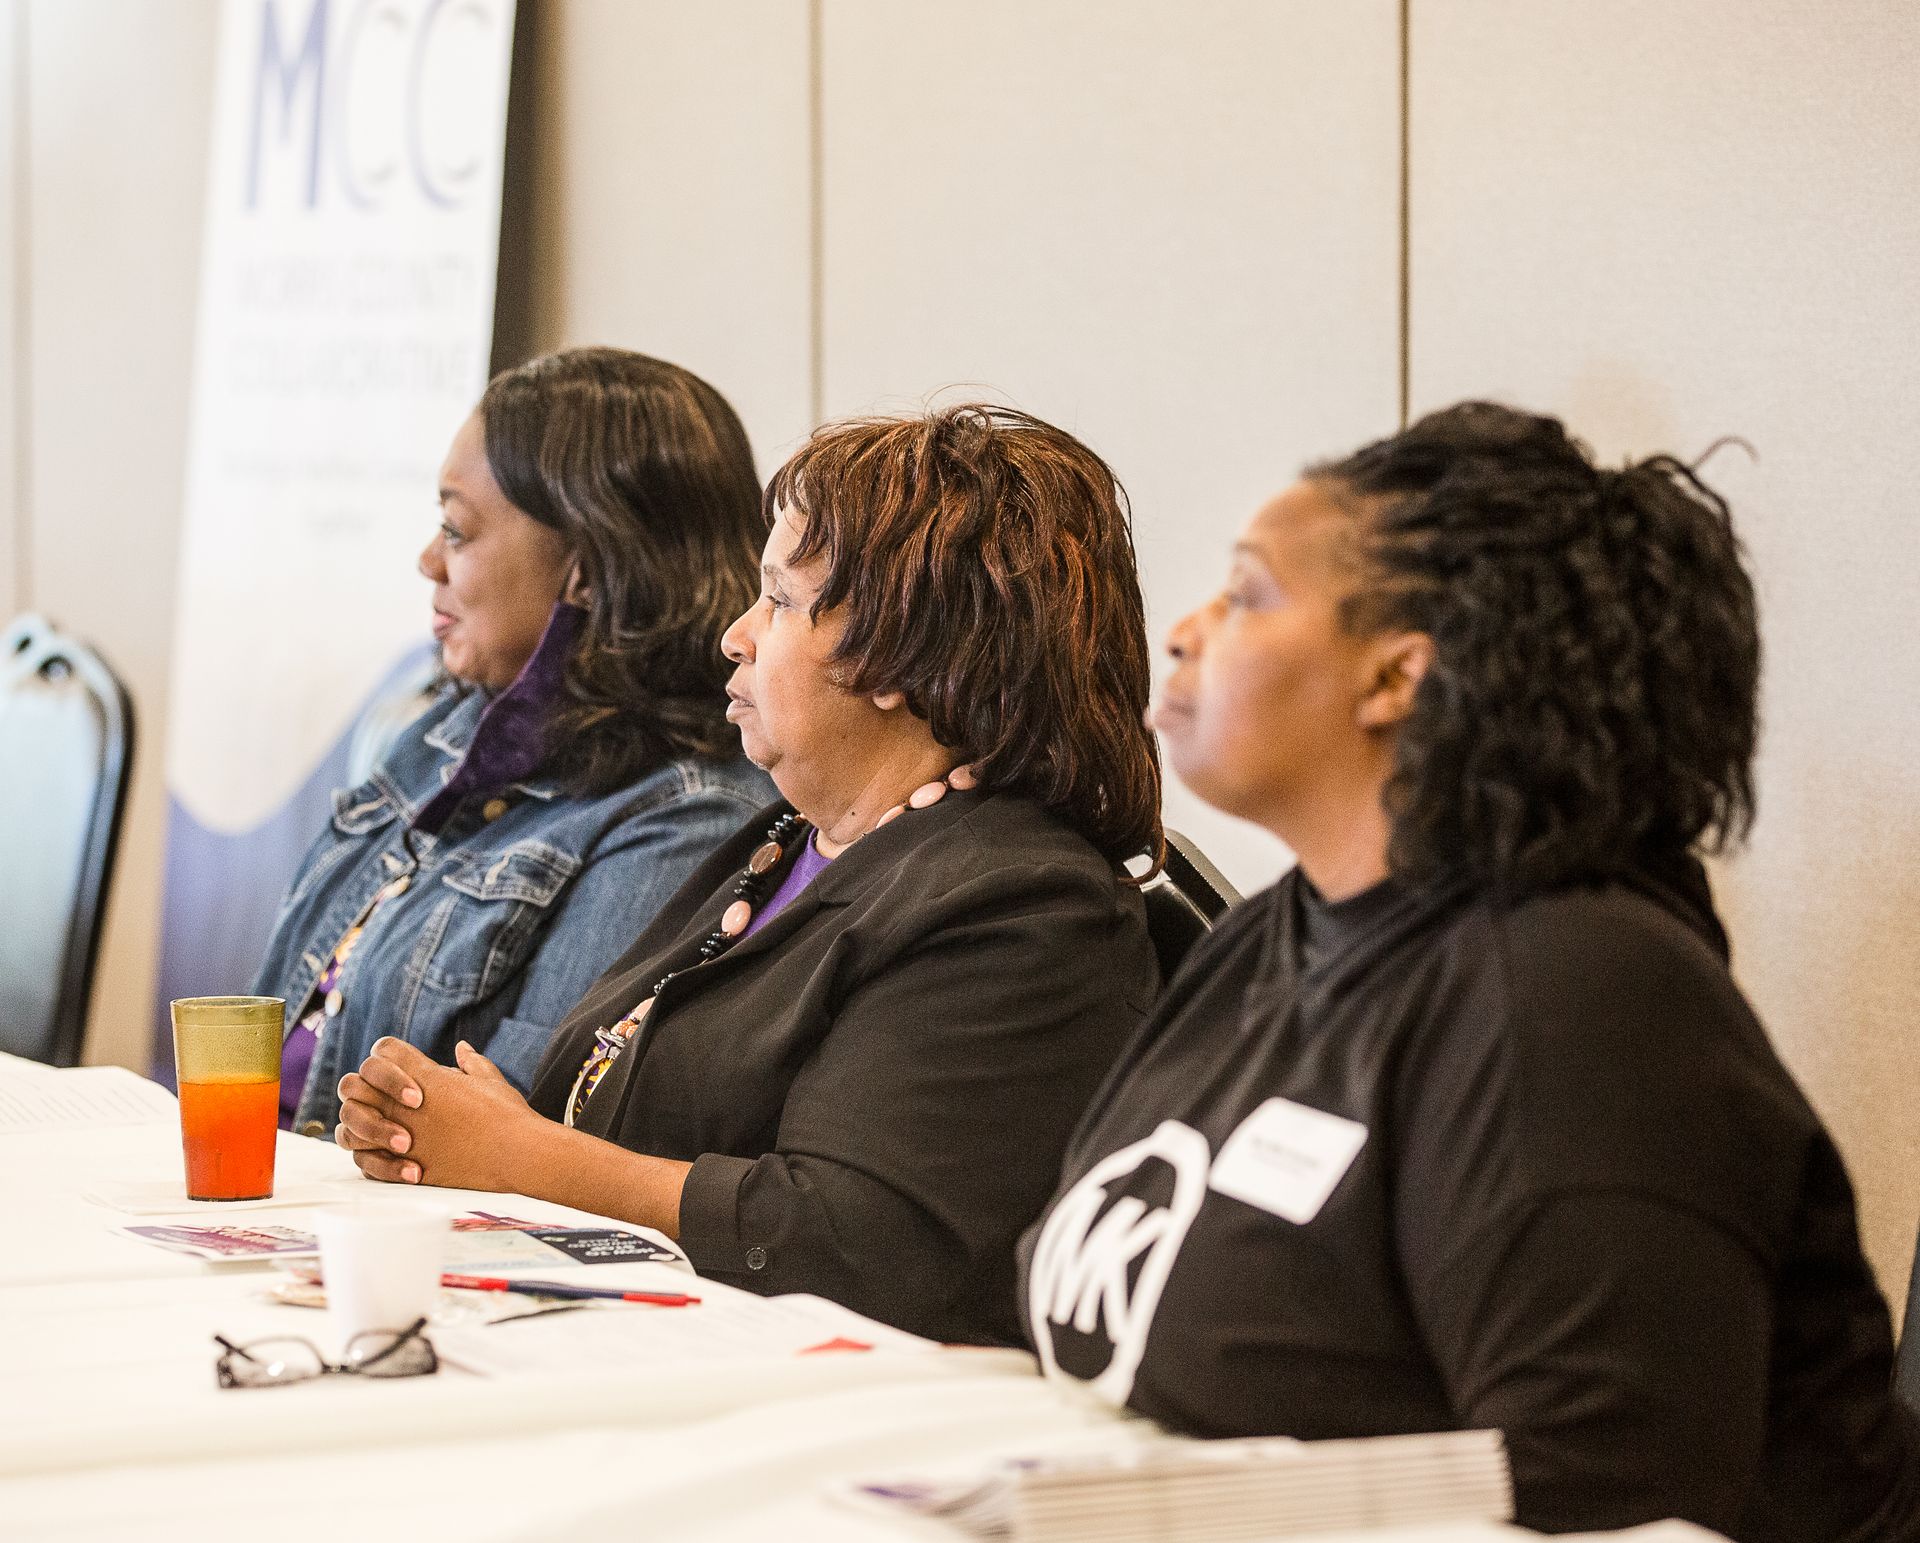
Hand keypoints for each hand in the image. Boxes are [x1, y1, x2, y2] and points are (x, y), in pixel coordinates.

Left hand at [336, 1038, 547, 1191]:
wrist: (515, 1154)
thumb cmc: (507, 1115)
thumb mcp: (490, 1079)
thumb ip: (470, 1063)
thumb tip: (462, 1049)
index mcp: (425, 1076)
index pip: (385, 1049)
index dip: (389, 1054)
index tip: (404, 1067)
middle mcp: (403, 1104)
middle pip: (354, 1083)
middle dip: (363, 1087)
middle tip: (383, 1098)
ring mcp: (398, 1136)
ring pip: (348, 1124)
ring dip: (360, 1124)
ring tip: (384, 1129)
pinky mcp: (402, 1167)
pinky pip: (363, 1161)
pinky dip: (370, 1158)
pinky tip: (390, 1156)